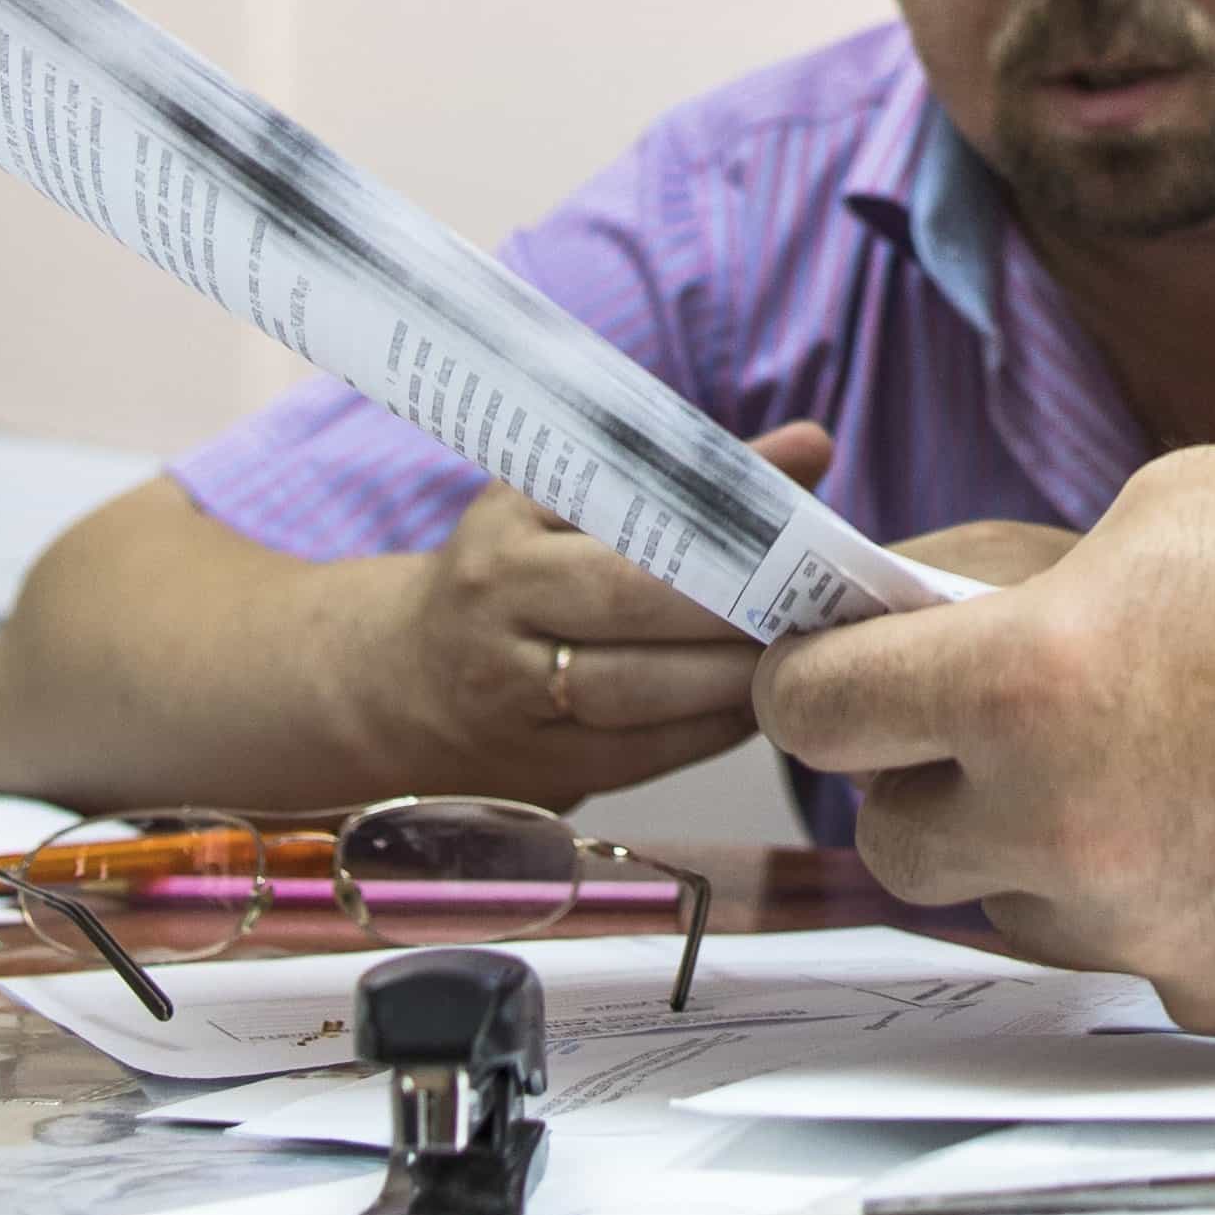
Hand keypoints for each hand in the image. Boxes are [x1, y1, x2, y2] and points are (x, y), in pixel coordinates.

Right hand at [374, 422, 837, 788]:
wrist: (401, 684)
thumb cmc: (514, 574)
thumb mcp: (567, 504)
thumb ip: (689, 477)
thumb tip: (813, 445)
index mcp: (511, 524)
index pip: (624, 511)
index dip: (718, 519)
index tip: (795, 520)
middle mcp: (499, 606)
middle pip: (633, 602)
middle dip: (734, 603)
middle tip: (813, 597)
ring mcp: (510, 696)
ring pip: (637, 690)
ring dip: (729, 675)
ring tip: (797, 653)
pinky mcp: (538, 769)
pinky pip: (640, 754)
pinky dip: (709, 731)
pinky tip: (756, 707)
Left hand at [761, 449, 1214, 1031]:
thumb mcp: (1175, 504)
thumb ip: (1032, 580)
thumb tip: (947, 618)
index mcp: (1025, 685)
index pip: (816, 708)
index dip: (818, 676)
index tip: (840, 667)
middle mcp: (1058, 828)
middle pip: (893, 835)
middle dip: (927, 775)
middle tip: (1002, 722)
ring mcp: (1136, 929)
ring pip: (1010, 905)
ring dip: (1038, 844)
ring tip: (1154, 765)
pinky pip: (1129, 949)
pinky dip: (1154, 896)